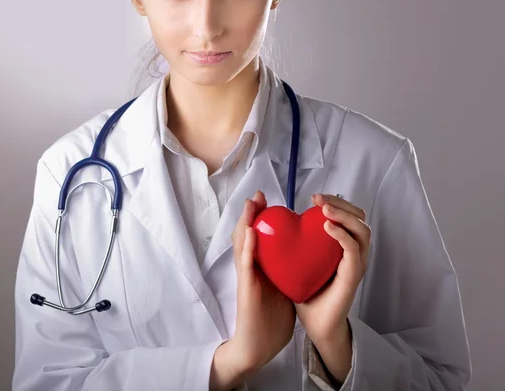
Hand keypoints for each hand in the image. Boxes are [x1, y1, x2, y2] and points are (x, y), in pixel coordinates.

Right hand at [226, 191, 296, 372]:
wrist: (257, 346)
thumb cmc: (270, 322)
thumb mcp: (281, 291)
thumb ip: (286, 274)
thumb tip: (301, 261)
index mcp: (260, 269)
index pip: (258, 238)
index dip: (260, 219)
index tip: (267, 202)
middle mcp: (250, 269)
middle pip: (246, 235)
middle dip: (251, 214)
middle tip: (257, 196)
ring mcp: (246, 278)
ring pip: (242, 244)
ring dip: (245, 223)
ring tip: (251, 205)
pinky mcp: (245, 288)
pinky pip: (246, 265)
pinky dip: (248, 247)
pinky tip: (251, 233)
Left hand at [294, 193, 370, 383]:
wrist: (314, 324)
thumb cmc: (306, 291)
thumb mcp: (298, 260)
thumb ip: (293, 241)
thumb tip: (274, 220)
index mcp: (342, 246)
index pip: (348, 215)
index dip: (334, 202)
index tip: (314, 197)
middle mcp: (353, 252)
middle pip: (359, 217)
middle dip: (340, 203)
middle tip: (319, 199)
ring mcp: (356, 263)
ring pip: (362, 230)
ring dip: (344, 215)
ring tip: (324, 209)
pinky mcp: (353, 276)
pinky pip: (353, 250)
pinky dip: (342, 235)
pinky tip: (327, 226)